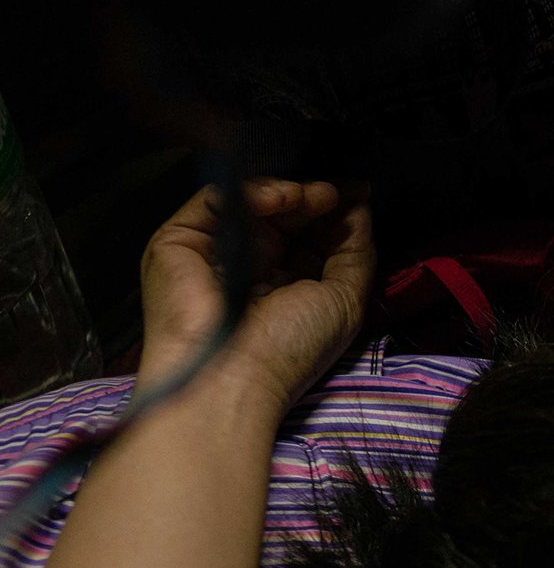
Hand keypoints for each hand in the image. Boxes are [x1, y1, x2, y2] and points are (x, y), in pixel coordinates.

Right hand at [139, 178, 373, 411]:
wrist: (232, 375)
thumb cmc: (290, 350)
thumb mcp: (344, 300)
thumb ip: (356, 253)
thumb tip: (361, 207)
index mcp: (284, 286)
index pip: (309, 236)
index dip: (333, 213)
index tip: (360, 192)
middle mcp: (249, 267)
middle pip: (283, 215)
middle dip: (314, 198)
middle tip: (337, 191)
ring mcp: (214, 252)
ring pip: (252, 202)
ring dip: (290, 192)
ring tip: (314, 197)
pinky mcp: (179, 240)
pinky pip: (217, 201)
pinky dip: (252, 192)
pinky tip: (282, 199)